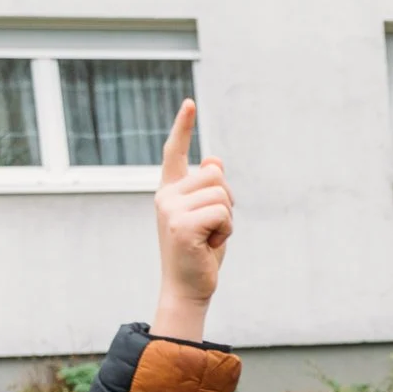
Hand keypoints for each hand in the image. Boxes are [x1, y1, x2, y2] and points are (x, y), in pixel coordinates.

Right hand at [152, 101, 228, 340]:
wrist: (187, 288)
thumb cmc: (199, 254)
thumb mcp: (208, 217)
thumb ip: (210, 190)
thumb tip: (215, 159)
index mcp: (169, 191)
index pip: (174, 152)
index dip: (183, 127)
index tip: (190, 103)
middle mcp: (165, 196)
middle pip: (215, 176)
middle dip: (227, 201)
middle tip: (213, 229)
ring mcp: (170, 209)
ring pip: (222, 194)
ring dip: (227, 219)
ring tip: (210, 238)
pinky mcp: (181, 225)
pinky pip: (223, 213)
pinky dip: (226, 231)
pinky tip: (210, 245)